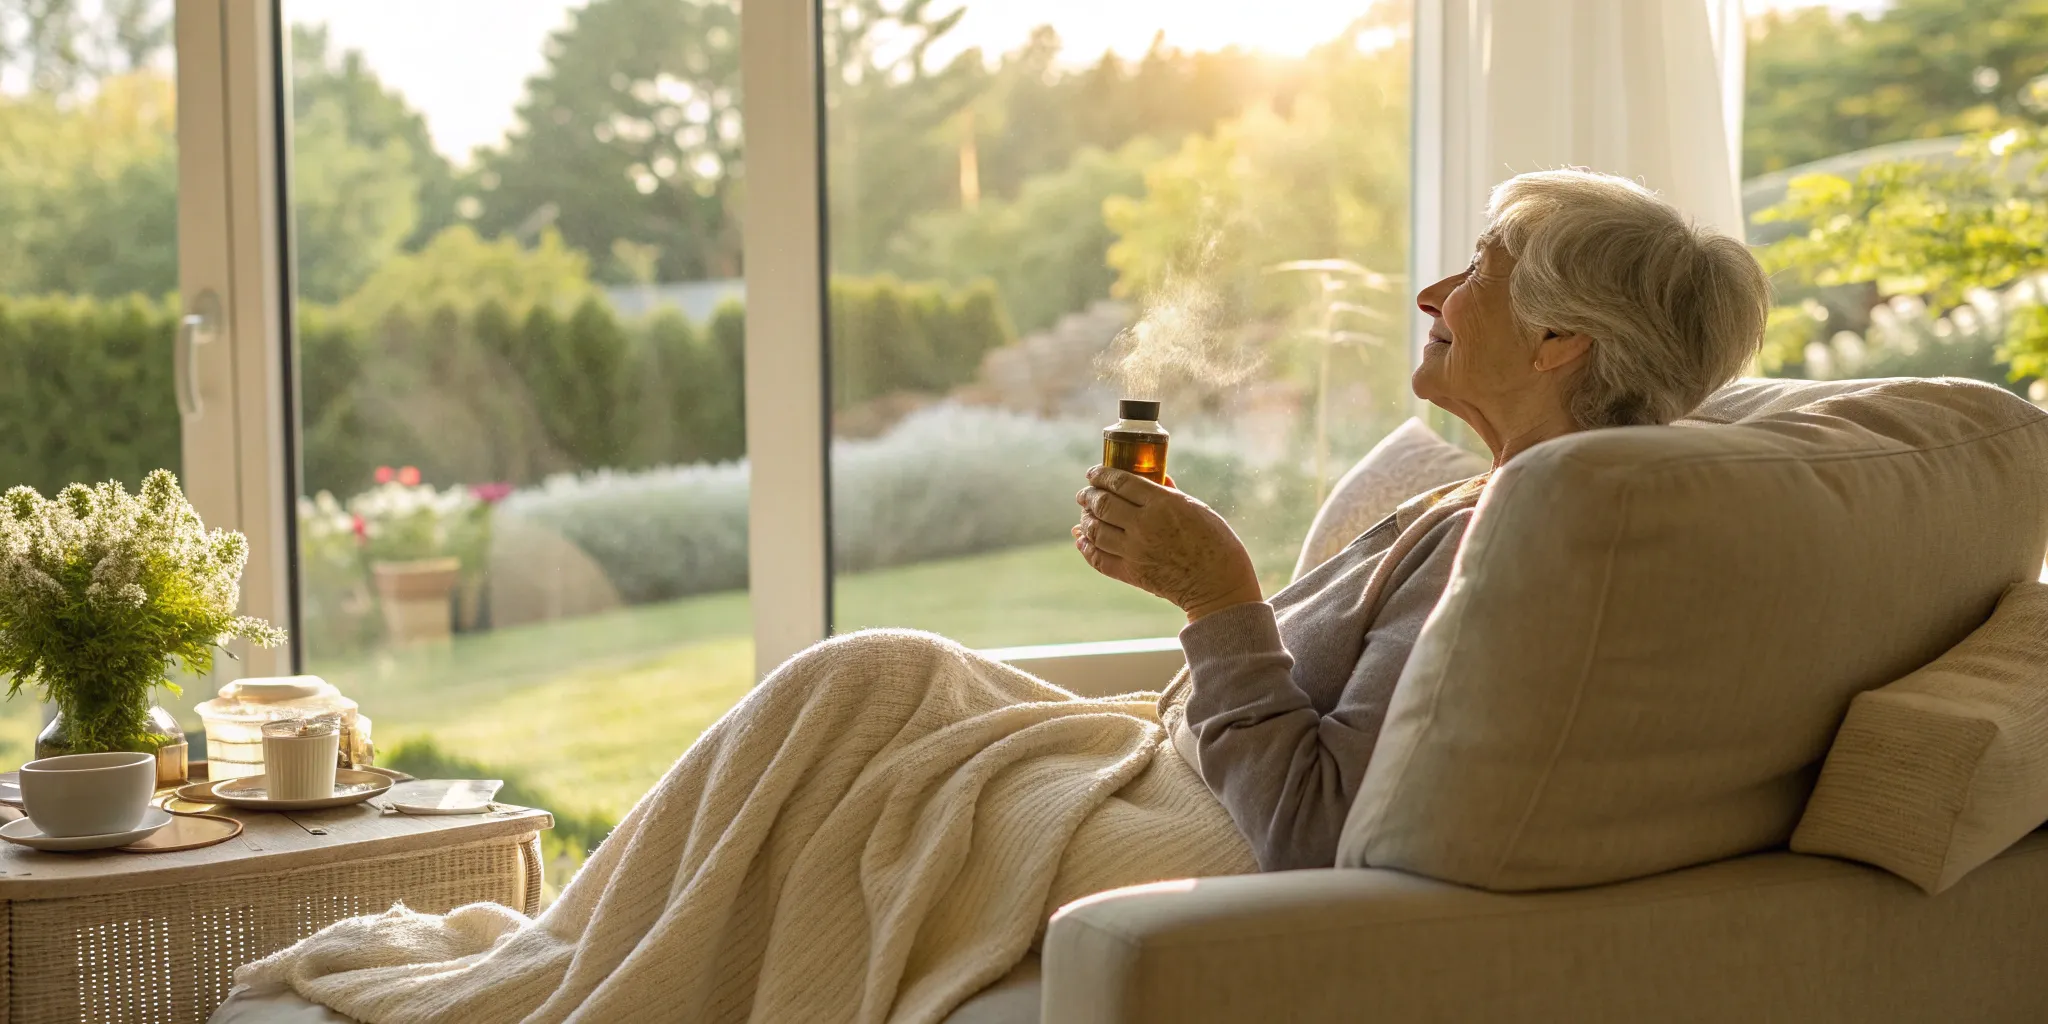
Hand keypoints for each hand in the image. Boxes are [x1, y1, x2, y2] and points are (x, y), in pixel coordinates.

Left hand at [1073, 466, 1262, 621]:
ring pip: (1095, 531)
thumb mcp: (1197, 508)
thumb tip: (1155, 478)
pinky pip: (1099, 559)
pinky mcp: (1132, 574)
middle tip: (1084, 493)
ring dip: (1085, 520)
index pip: (1120, 482)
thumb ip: (1170, 493)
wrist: (1218, 585)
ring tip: (1084, 514)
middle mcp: (1143, 525)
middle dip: (1088, 496)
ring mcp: (1135, 551)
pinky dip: (1086, 548)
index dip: (1101, 475)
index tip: (1093, 473)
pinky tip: (1081, 540)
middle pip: (1103, 504)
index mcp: (1162, 503)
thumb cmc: (1215, 543)